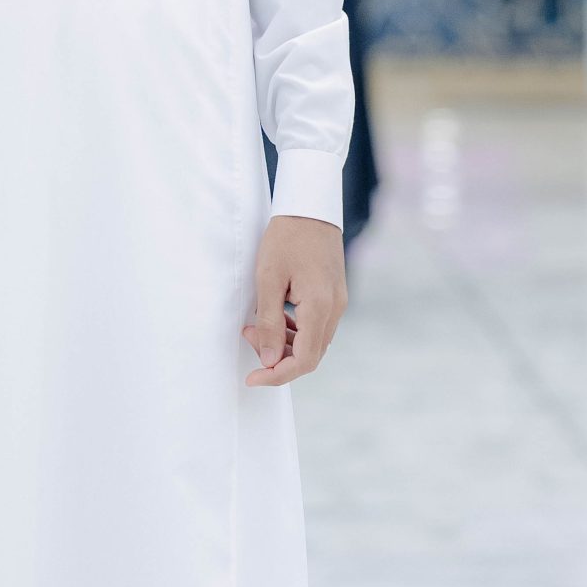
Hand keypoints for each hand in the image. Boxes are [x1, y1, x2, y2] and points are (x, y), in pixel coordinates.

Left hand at [242, 214, 346, 385]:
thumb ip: (269, 322)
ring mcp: (338, 303)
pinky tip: (274, 317)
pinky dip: (294, 331)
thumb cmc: (286, 238)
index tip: (252, 379)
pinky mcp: (334, 296)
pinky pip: (316, 327)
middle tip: (248, 336)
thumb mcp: (268, 279)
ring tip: (255, 325)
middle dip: (277, 358)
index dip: (277, 376)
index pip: (303, 360)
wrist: (310, 208)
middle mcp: (335, 309)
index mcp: (320, 307)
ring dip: (284, 344)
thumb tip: (268, 360)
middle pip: (310, 356)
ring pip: (313, 343)